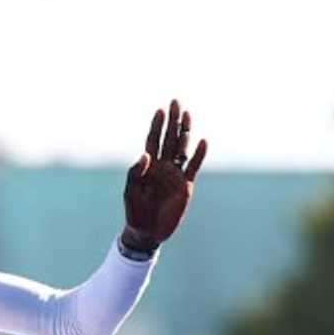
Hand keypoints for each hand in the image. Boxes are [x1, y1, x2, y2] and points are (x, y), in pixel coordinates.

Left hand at [122, 100, 207, 250]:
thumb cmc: (135, 212)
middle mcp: (163, 167)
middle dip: (172, 121)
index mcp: (148, 167)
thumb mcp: (131, 192)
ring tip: (188, 115)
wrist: (147, 232)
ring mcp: (175, 175)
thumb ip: (136, 173)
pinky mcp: (185, 185)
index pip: (153, 141)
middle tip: (176, 102)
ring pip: (182, 148)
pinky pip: (193, 167)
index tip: (160, 110)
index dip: (157, 126)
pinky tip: (202, 141)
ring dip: (185, 132)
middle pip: (169, 139)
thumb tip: (145, 155)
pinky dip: (198, 155)